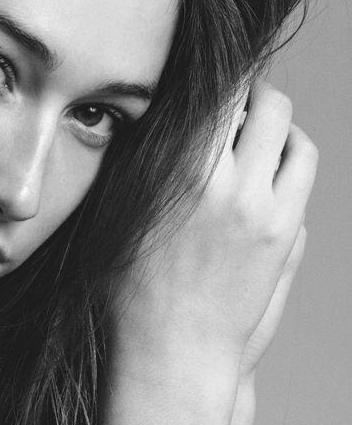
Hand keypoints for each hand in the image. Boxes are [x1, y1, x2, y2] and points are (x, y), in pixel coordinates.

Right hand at [110, 82, 317, 387]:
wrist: (169, 352)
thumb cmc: (129, 290)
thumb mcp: (120, 215)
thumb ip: (143, 160)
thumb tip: (160, 110)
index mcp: (180, 175)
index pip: (218, 92)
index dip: (219, 73)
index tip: (211, 72)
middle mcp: (228, 185)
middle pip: (265, 102)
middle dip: (254, 93)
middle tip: (236, 100)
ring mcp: (264, 210)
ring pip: (291, 133)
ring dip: (276, 123)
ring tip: (255, 133)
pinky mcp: (285, 233)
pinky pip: (303, 168)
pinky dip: (291, 154)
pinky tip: (268, 166)